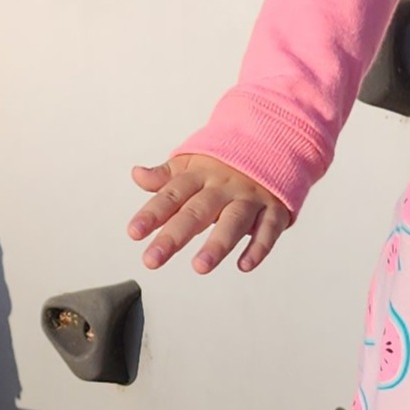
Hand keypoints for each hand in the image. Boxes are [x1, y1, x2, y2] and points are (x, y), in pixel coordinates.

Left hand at [127, 153, 292, 273]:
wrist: (272, 142)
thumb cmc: (223, 163)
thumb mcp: (192, 164)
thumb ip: (165, 177)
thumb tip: (137, 175)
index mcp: (199, 174)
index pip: (172, 194)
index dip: (152, 213)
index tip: (134, 233)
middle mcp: (223, 186)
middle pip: (197, 211)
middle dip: (174, 236)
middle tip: (152, 259)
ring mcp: (250, 197)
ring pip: (234, 220)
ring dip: (218, 243)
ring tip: (200, 266)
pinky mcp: (275, 209)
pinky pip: (269, 229)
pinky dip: (259, 247)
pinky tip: (244, 265)